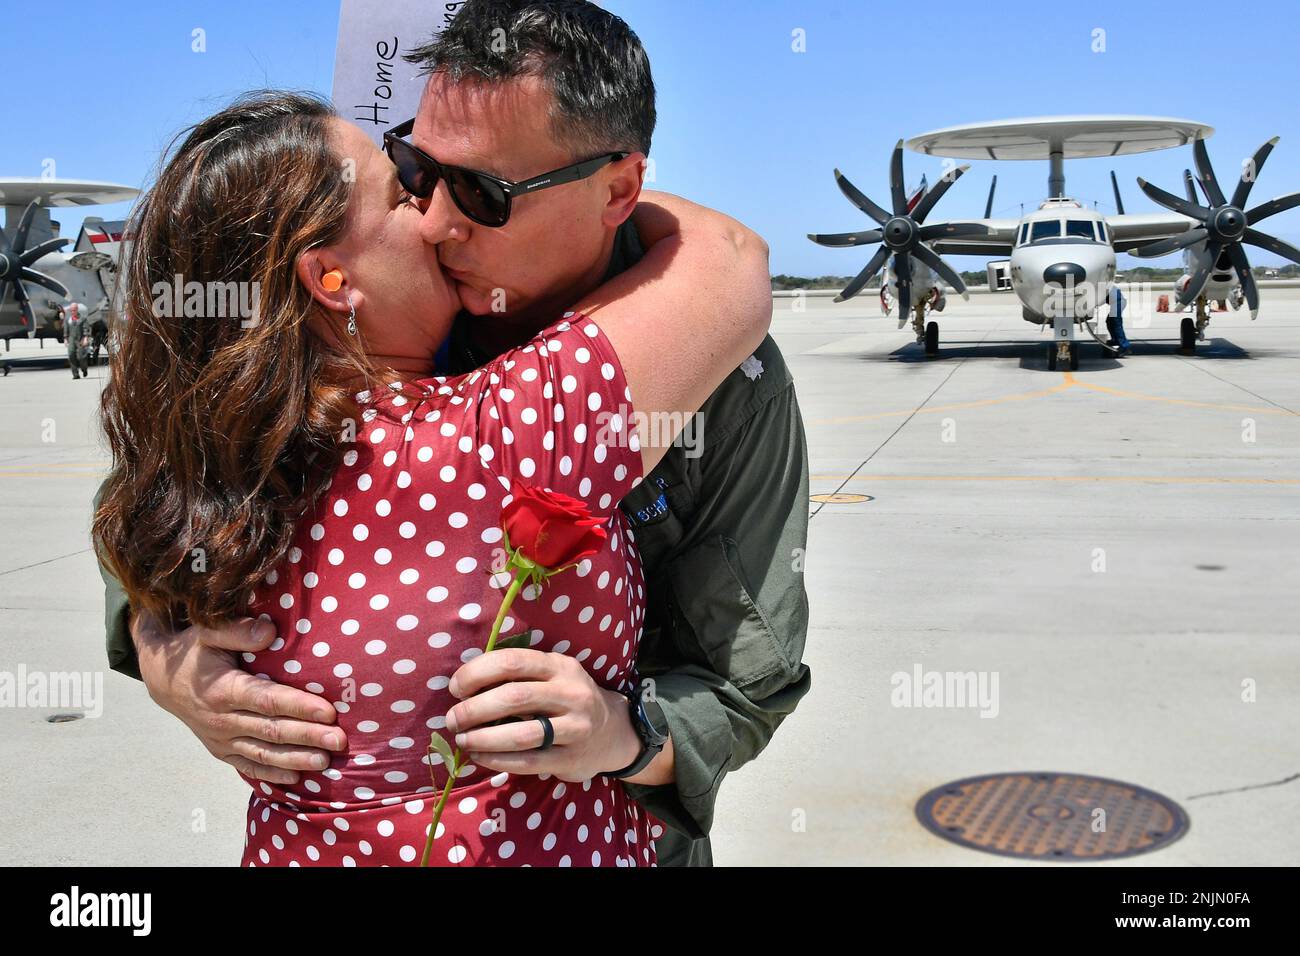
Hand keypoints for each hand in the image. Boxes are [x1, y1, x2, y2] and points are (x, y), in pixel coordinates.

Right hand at [132, 611, 346, 783]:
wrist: (163, 681)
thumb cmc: (194, 652)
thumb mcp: (207, 633)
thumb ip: (237, 631)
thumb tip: (270, 631)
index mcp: (222, 690)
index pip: (267, 701)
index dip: (298, 707)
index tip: (328, 711)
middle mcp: (221, 719)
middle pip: (271, 731)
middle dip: (307, 736)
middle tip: (339, 740)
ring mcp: (220, 739)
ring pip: (263, 753)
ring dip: (295, 759)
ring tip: (326, 761)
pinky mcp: (220, 751)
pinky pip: (247, 766)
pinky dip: (271, 774)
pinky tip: (297, 777)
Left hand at [444, 648, 641, 781]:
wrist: (612, 732)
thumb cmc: (566, 699)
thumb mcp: (552, 675)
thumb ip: (518, 674)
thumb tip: (463, 683)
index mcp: (559, 666)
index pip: (512, 661)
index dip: (477, 673)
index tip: (456, 688)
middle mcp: (571, 693)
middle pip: (514, 697)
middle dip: (474, 709)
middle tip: (452, 720)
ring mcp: (575, 727)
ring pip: (521, 734)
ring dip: (483, 737)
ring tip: (462, 739)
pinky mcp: (571, 758)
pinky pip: (528, 761)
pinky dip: (497, 760)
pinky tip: (479, 756)